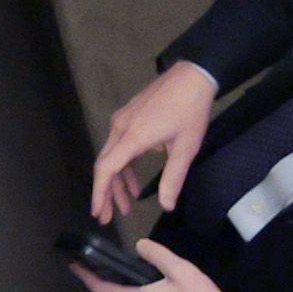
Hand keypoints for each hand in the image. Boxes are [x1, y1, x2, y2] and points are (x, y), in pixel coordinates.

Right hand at [88, 64, 216, 231]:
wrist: (193, 75)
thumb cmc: (191, 110)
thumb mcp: (186, 148)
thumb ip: (173, 178)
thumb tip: (166, 206)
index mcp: (133, 137)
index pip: (106, 169)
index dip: (100, 193)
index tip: (99, 212)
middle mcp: (120, 128)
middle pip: (105, 165)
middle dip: (107, 193)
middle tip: (111, 215)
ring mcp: (122, 120)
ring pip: (112, 155)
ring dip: (118, 180)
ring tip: (129, 201)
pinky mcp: (128, 115)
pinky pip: (119, 144)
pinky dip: (124, 164)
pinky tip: (137, 174)